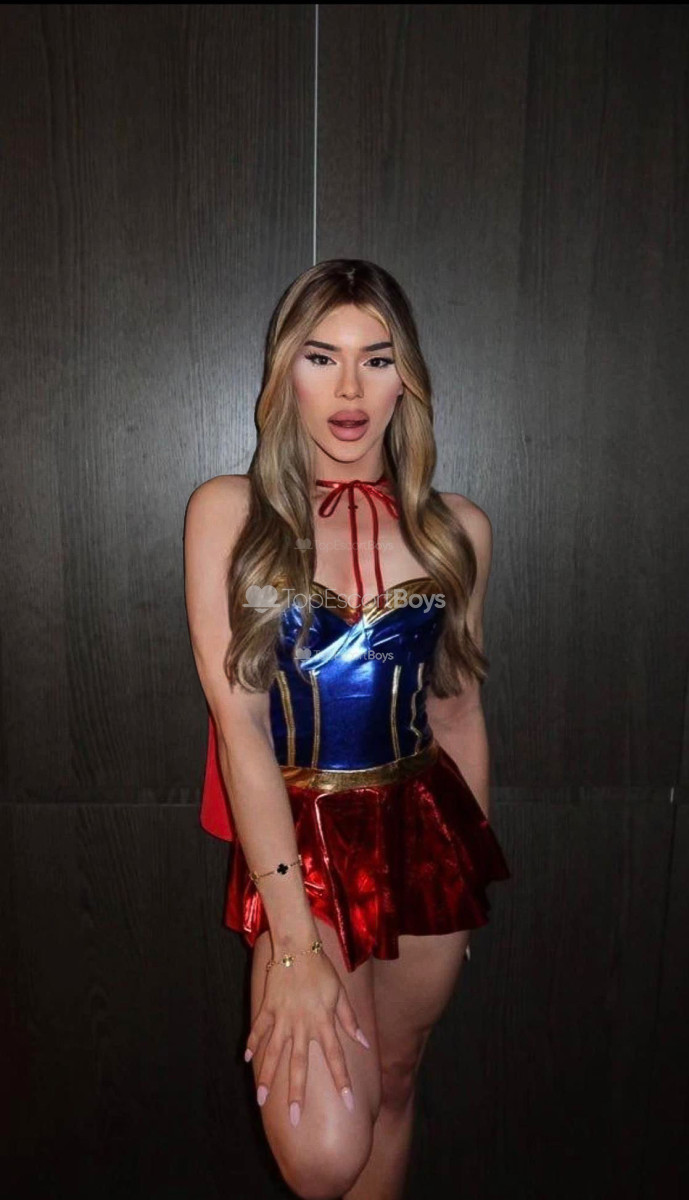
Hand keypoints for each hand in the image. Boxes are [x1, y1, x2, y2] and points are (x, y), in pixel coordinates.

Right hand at [245, 947, 370, 1126]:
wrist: (297, 947)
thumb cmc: (322, 970)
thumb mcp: (340, 994)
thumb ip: (349, 1020)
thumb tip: (363, 1042)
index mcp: (322, 1023)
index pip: (335, 1058)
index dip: (342, 1080)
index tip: (348, 1104)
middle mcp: (302, 1025)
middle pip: (299, 1066)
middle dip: (296, 1093)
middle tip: (294, 1118)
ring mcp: (282, 1018)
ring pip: (274, 1054)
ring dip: (267, 1077)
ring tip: (260, 1100)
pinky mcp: (268, 1009)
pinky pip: (259, 1030)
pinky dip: (253, 1044)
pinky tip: (247, 1060)